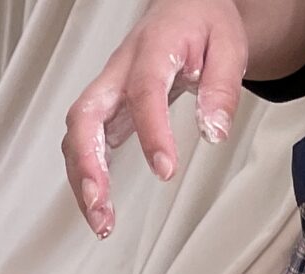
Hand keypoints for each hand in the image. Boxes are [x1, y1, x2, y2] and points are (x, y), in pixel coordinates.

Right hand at [63, 0, 248, 236]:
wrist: (184, 8)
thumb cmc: (202, 24)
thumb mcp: (229, 46)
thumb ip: (222, 89)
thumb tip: (213, 132)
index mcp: (152, 49)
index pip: (144, 92)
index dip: (151, 133)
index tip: (165, 170)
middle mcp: (117, 71)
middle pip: (84, 116)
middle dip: (87, 166)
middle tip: (101, 205)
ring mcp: (105, 91)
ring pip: (75, 136)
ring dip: (82, 181)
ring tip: (101, 222)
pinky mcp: (103, 110)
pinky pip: (81, 144)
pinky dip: (85, 178)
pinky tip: (99, 206)